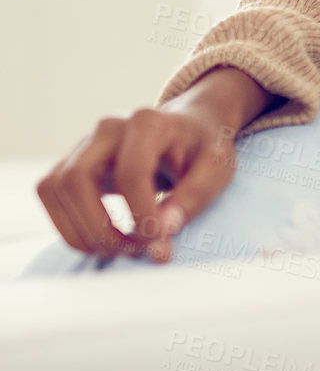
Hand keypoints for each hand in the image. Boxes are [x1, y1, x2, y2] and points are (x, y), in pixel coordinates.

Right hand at [34, 102, 238, 261]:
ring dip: (81, 231)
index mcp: (149, 121)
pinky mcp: (72, 162)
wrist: (190, 130)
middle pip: (78, 178)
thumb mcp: (216, 169)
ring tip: (121, 248)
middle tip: (135, 250)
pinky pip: (51, 196)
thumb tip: (161, 232)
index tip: (158, 242)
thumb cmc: (203, 149)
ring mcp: (85, 143)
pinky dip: (70, 227)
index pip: (131, 172)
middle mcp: (109, 127)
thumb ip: (192, 198)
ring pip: (56, 189)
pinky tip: (104, 239)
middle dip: (99, 227)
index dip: (141, 215)